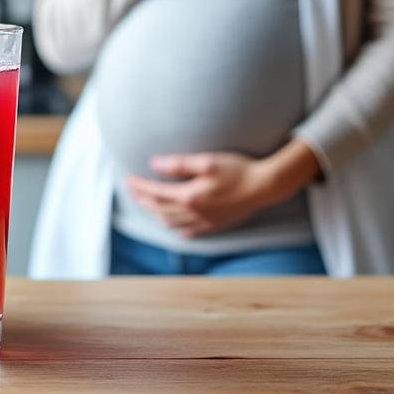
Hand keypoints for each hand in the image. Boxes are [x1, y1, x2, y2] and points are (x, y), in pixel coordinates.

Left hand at [124, 141, 321, 237]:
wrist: (265, 186)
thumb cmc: (237, 170)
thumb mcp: (206, 161)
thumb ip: (179, 164)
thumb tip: (154, 164)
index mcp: (189, 196)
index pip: (156, 192)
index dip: (140, 186)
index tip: (127, 180)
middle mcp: (194, 212)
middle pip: (160, 209)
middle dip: (144, 200)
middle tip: (133, 192)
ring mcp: (205, 221)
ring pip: (173, 222)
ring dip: (157, 214)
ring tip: (149, 205)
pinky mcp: (216, 224)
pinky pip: (191, 231)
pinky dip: (178, 228)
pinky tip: (176, 226)